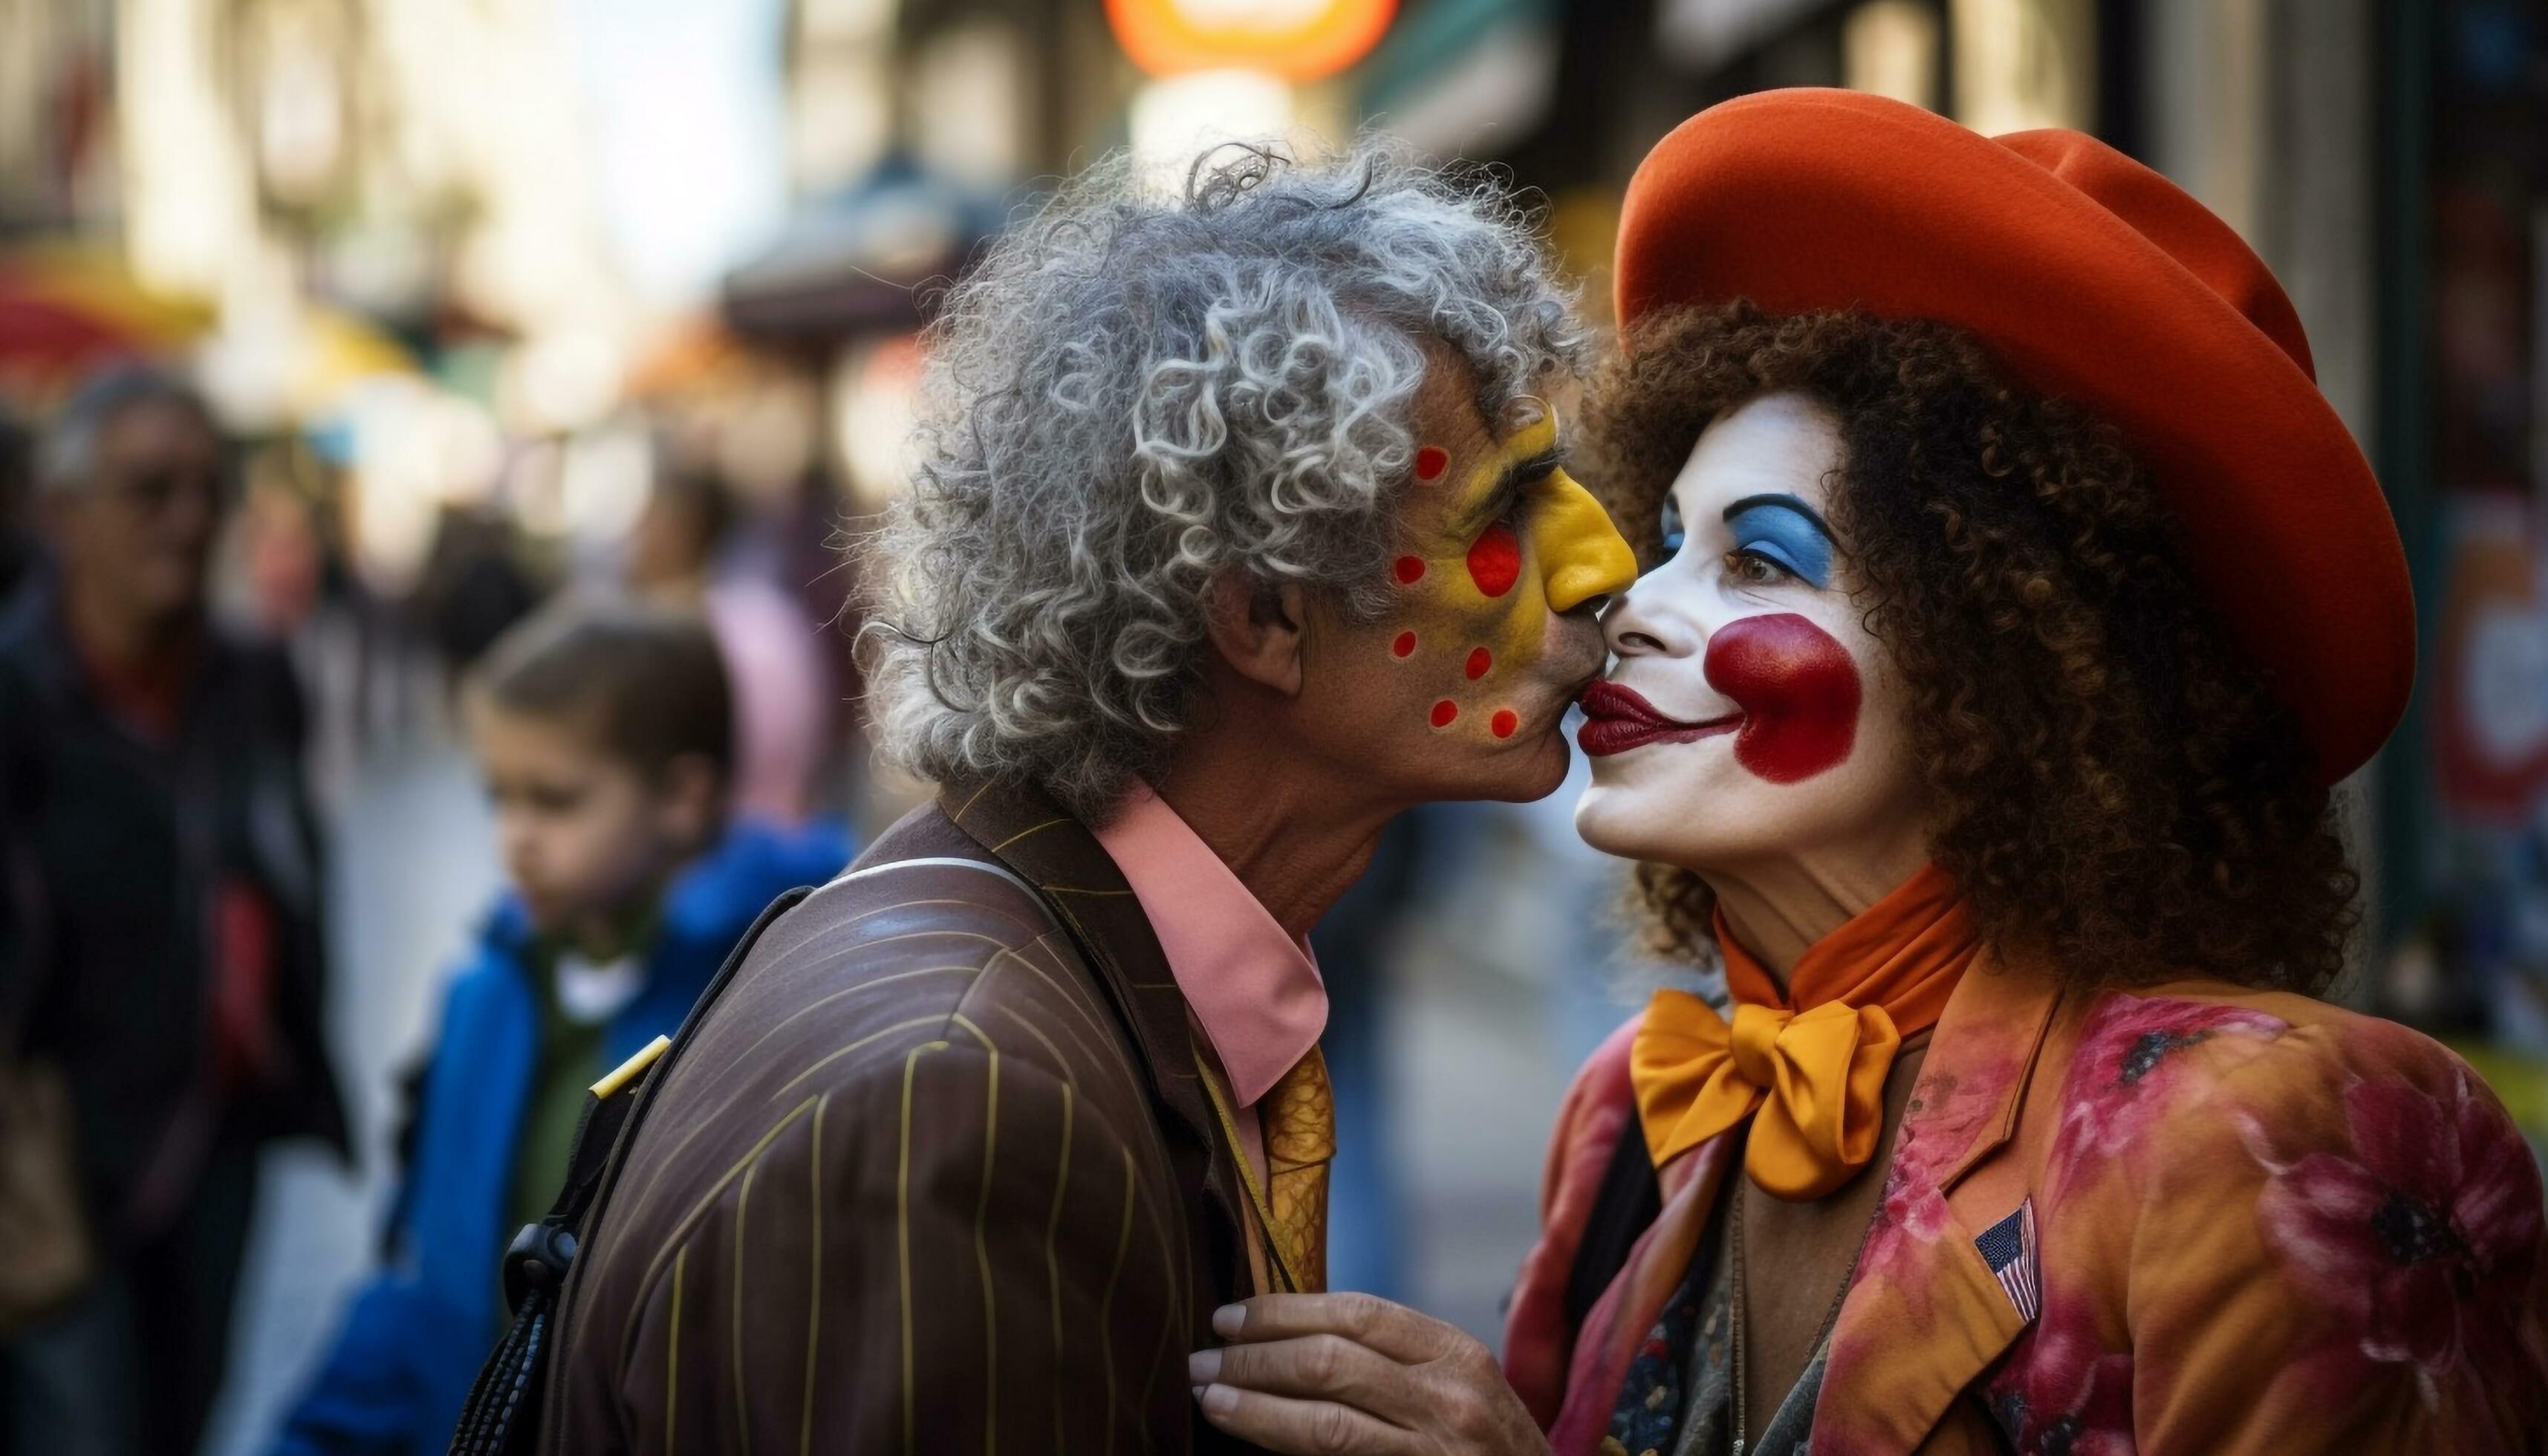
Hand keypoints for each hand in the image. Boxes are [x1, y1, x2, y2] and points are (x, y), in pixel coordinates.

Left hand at [1189, 1293, 1552, 1454]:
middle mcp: (1450, 1398)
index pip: (1356, 1313)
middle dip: (1254, 1358)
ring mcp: (1434, 1453)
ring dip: (1253, 1408)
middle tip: (1201, 1360)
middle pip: (1330, 1362)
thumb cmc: (1488, 1452)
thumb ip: (1395, 1363)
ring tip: (1208, 1398)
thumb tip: (1291, 1340)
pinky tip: (1249, 1440)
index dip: (1282, 1312)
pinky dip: (1285, 1449)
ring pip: (1324, 1424)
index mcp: (1457, 1355)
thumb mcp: (1459, 1391)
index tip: (1230, 1317)